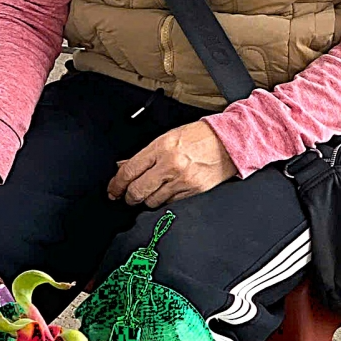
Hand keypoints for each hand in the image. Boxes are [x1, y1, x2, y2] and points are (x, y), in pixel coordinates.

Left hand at [107, 121, 235, 207]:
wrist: (228, 142)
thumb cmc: (198, 137)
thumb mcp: (168, 138)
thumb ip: (145, 155)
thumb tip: (124, 167)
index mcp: (161, 147)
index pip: (129, 171)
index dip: (116, 184)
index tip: (112, 190)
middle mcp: (170, 165)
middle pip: (137, 190)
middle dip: (128, 196)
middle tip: (126, 196)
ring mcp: (182, 180)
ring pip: (152, 201)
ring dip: (146, 200)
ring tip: (147, 193)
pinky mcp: (192, 192)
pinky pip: (169, 204)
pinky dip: (163, 201)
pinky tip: (164, 193)